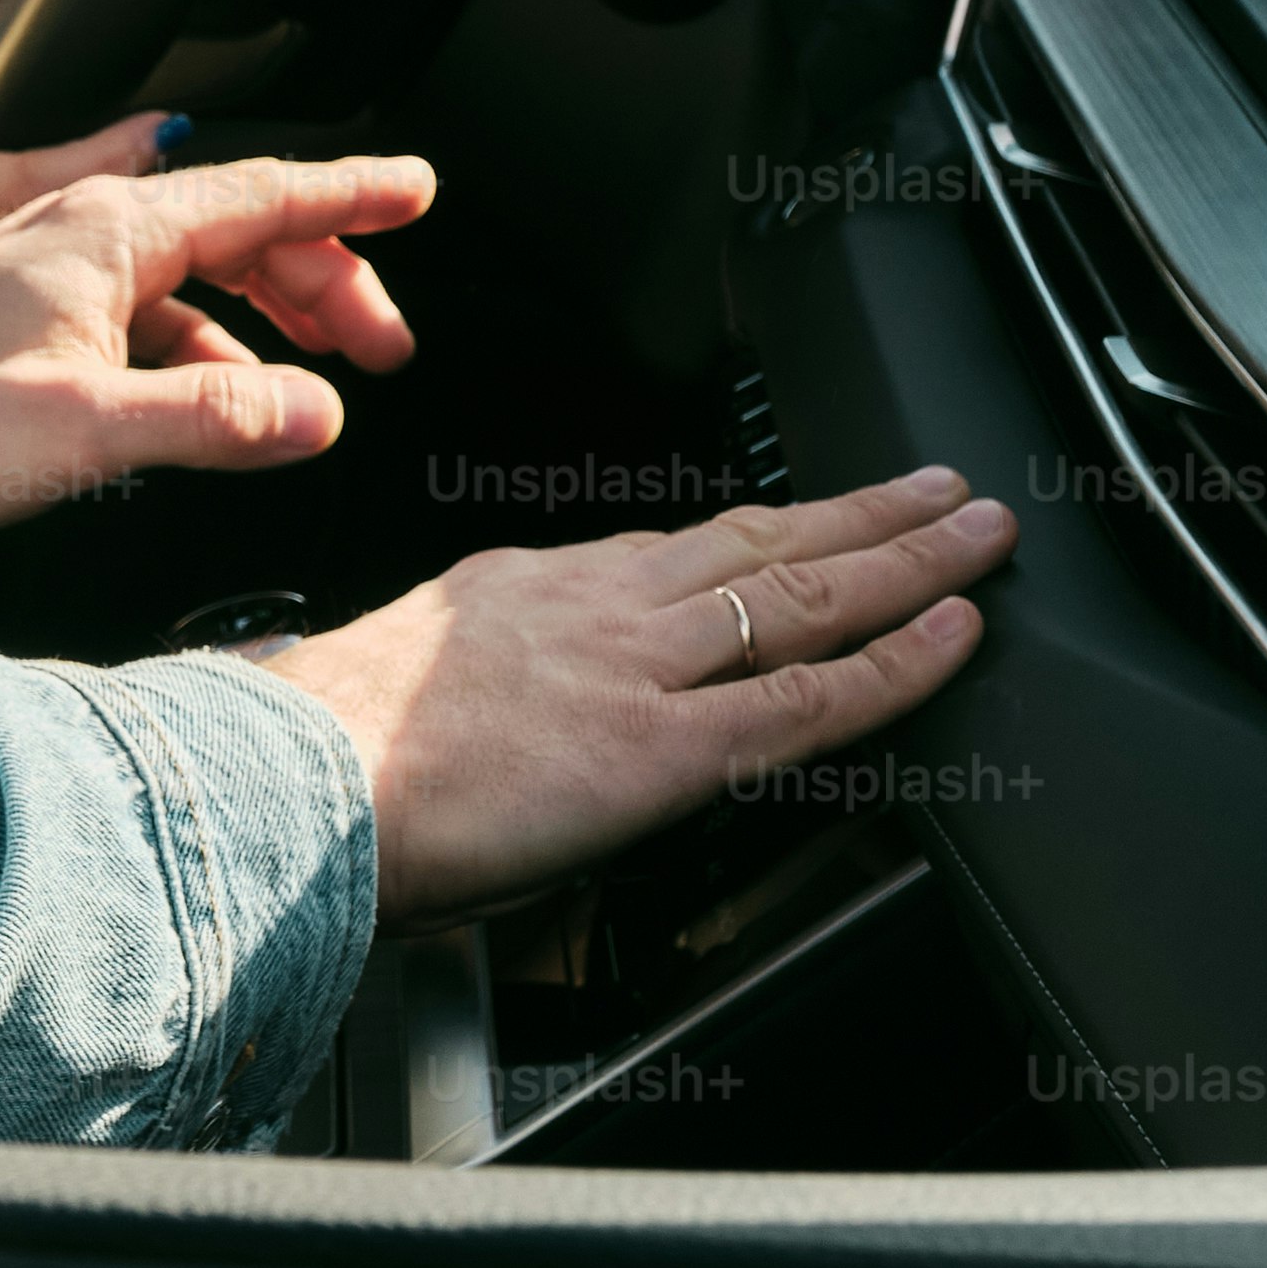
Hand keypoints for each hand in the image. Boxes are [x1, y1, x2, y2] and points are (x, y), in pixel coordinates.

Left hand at [0, 152, 432, 538]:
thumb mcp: (86, 431)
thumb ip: (212, 417)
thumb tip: (316, 412)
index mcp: (110, 231)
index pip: (263, 191)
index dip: (351, 195)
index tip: (417, 190)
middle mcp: (85, 231)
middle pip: (241, 229)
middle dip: (328, 278)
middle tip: (387, 344)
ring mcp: (55, 269)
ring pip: (197, 270)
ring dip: (271, 314)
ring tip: (327, 371)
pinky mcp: (31, 315)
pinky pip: (150, 310)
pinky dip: (207, 343)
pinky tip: (223, 393)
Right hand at [265, 468, 1011, 917]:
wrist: (289, 782)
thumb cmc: (308, 761)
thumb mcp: (383, 688)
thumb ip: (451, 700)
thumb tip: (461, 745)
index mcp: (514, 591)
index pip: (660, 553)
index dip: (748, 537)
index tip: (795, 526)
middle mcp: (592, 605)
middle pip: (753, 541)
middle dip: (857, 514)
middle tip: (933, 485)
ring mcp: (639, 666)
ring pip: (802, 593)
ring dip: (906, 558)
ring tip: (976, 531)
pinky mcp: (669, 743)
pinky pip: (811, 698)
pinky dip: (896, 662)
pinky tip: (954, 634)